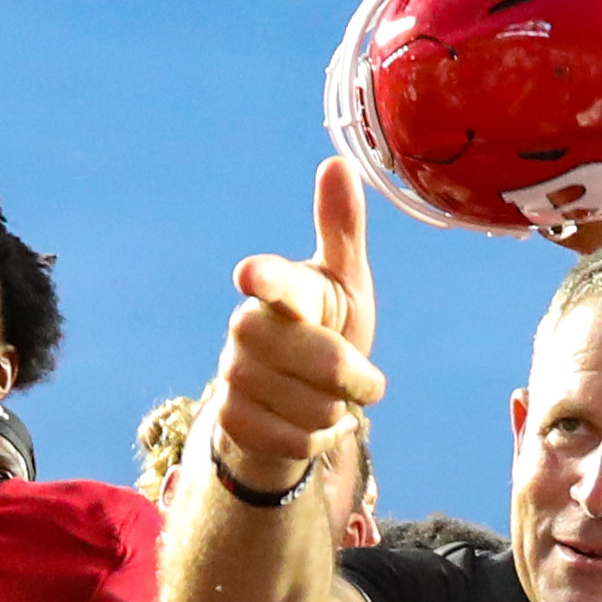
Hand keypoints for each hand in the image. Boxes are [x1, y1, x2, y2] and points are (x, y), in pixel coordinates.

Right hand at [216, 159, 386, 492]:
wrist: (293, 399)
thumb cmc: (326, 329)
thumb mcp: (344, 284)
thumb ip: (340, 230)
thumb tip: (337, 160)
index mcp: (281, 290)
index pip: (272, 282)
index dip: (266, 278)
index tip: (252, 274)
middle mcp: (247, 327)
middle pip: (312, 357)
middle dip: (349, 376)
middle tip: (366, 382)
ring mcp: (235, 375)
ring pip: (307, 406)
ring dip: (335, 410)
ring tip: (333, 399)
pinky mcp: (235, 421)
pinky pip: (295, 440)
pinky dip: (319, 438)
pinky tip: (316, 425)